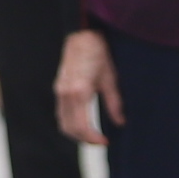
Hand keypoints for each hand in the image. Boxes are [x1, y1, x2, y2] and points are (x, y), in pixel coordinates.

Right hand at [53, 29, 121, 145]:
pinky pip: (61, 113)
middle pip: (69, 128)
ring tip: (92, 134)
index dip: (92, 138)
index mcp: (80, 91)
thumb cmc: (98, 53)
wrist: (81, 35)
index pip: (81, 126)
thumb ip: (114, 103)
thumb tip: (120, 123)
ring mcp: (60, 91)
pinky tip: (84, 123)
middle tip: (100, 141)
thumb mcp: (110, 77)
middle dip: (84, 139)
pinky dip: (70, 123)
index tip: (105, 142)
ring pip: (62, 122)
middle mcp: (66, 93)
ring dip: (76, 133)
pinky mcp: (59, 88)